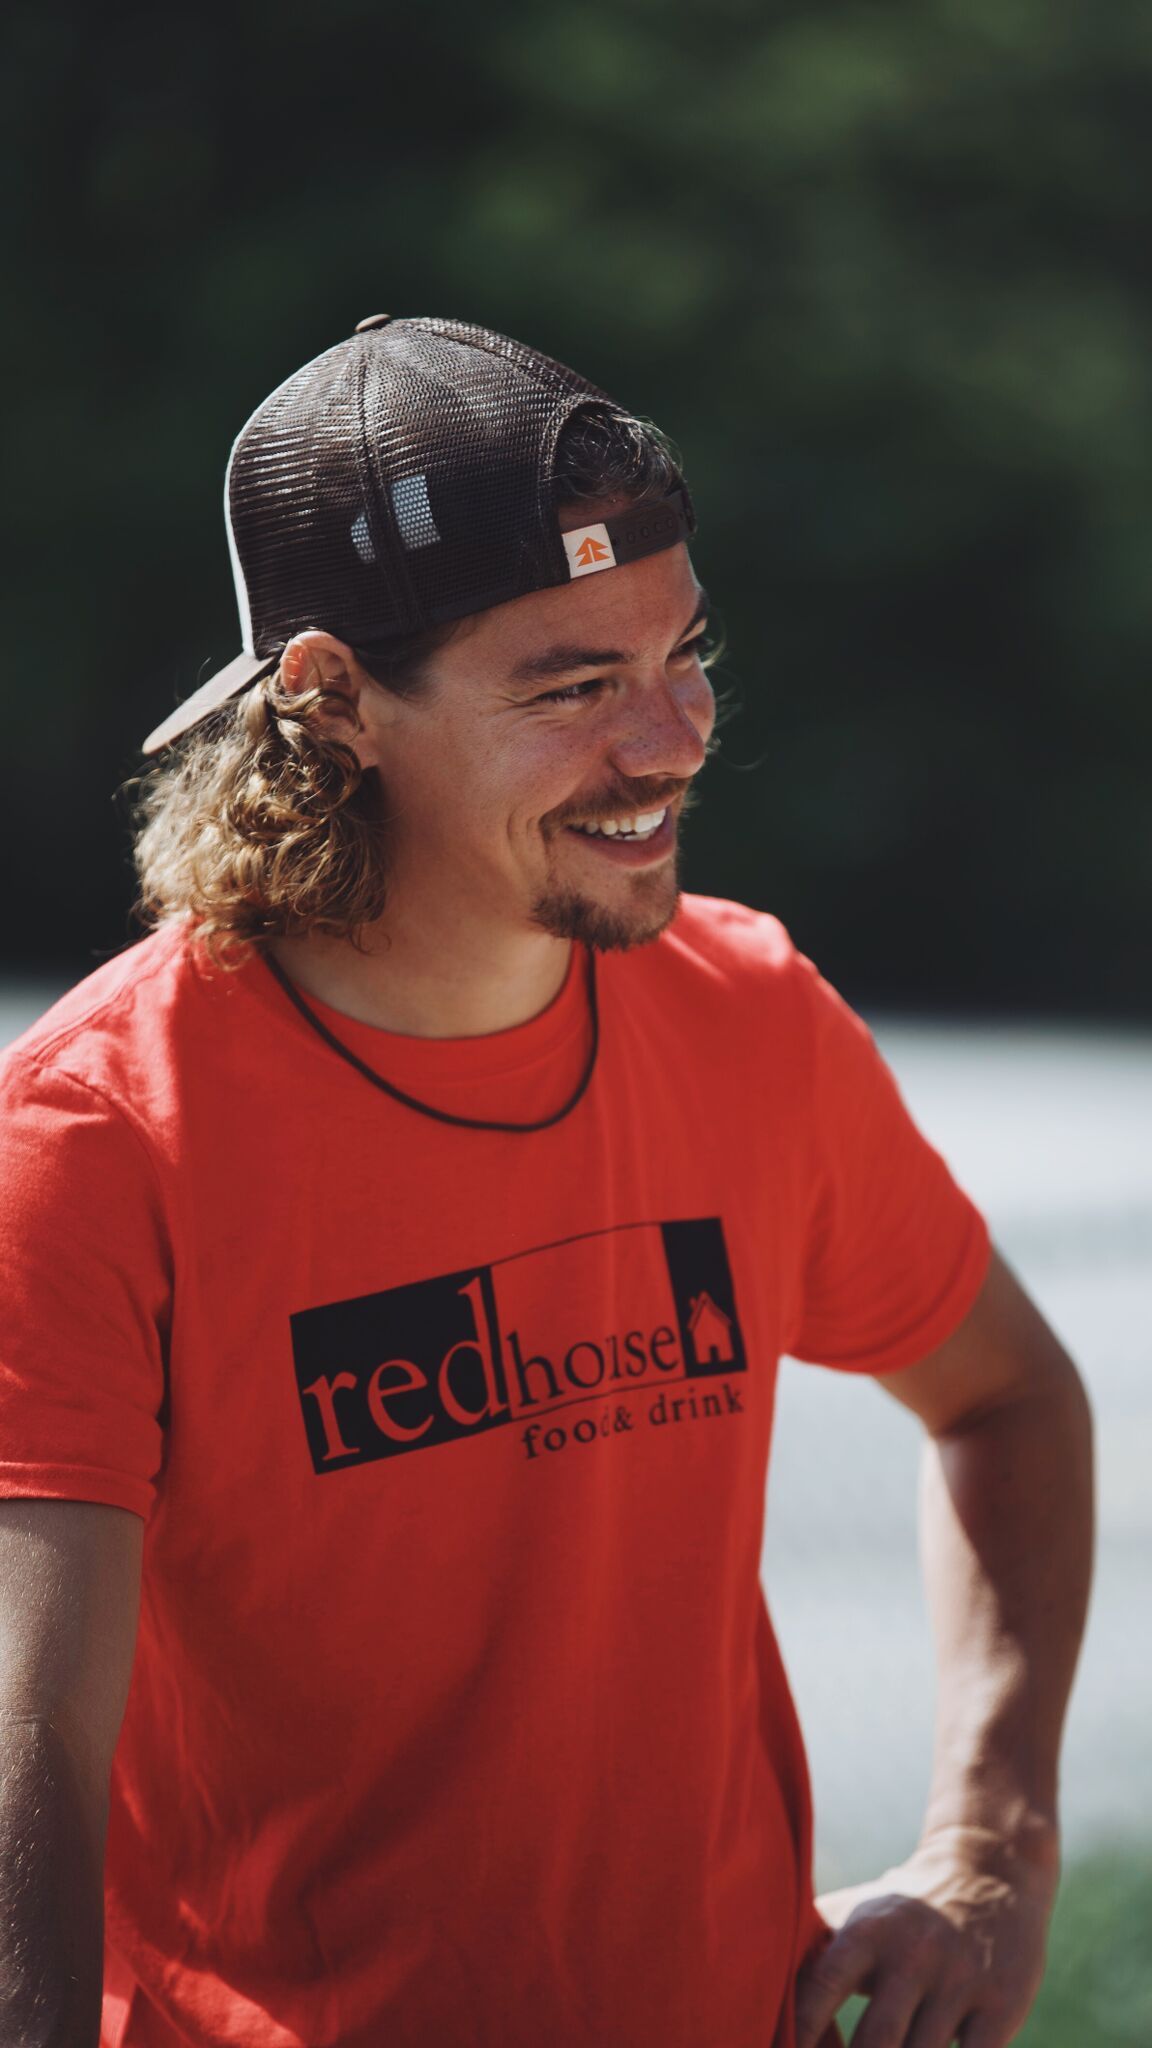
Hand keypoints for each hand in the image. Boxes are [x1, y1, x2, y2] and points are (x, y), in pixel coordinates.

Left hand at [794, 1823, 1057, 2047]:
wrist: (990, 1870)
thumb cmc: (901, 1913)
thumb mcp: (856, 1916)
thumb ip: (809, 1954)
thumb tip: (743, 1989)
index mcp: (867, 1932)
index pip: (822, 1988)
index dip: (801, 2033)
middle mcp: (913, 1955)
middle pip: (876, 2044)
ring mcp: (961, 1981)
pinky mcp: (1002, 2005)